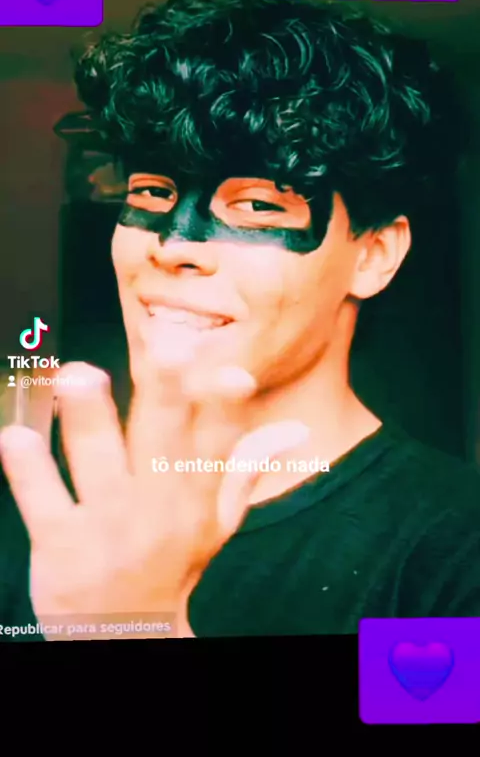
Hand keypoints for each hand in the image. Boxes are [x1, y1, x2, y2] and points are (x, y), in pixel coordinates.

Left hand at [0, 358, 307, 637]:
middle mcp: (159, 509)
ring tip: (77, 376)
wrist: (130, 634)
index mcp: (197, 497)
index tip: (233, 374)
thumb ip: (247, 467)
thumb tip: (295, 429)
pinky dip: (30, 471)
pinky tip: (17, 437)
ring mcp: (109, 528)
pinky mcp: (61, 548)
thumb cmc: (174, 562)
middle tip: (164, 347)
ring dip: (90, 420)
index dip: (226, 410)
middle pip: (163, 444)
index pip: (218, 447)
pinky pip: (44, 504)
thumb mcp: (218, 522)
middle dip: (166, 396)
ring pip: (100, 465)